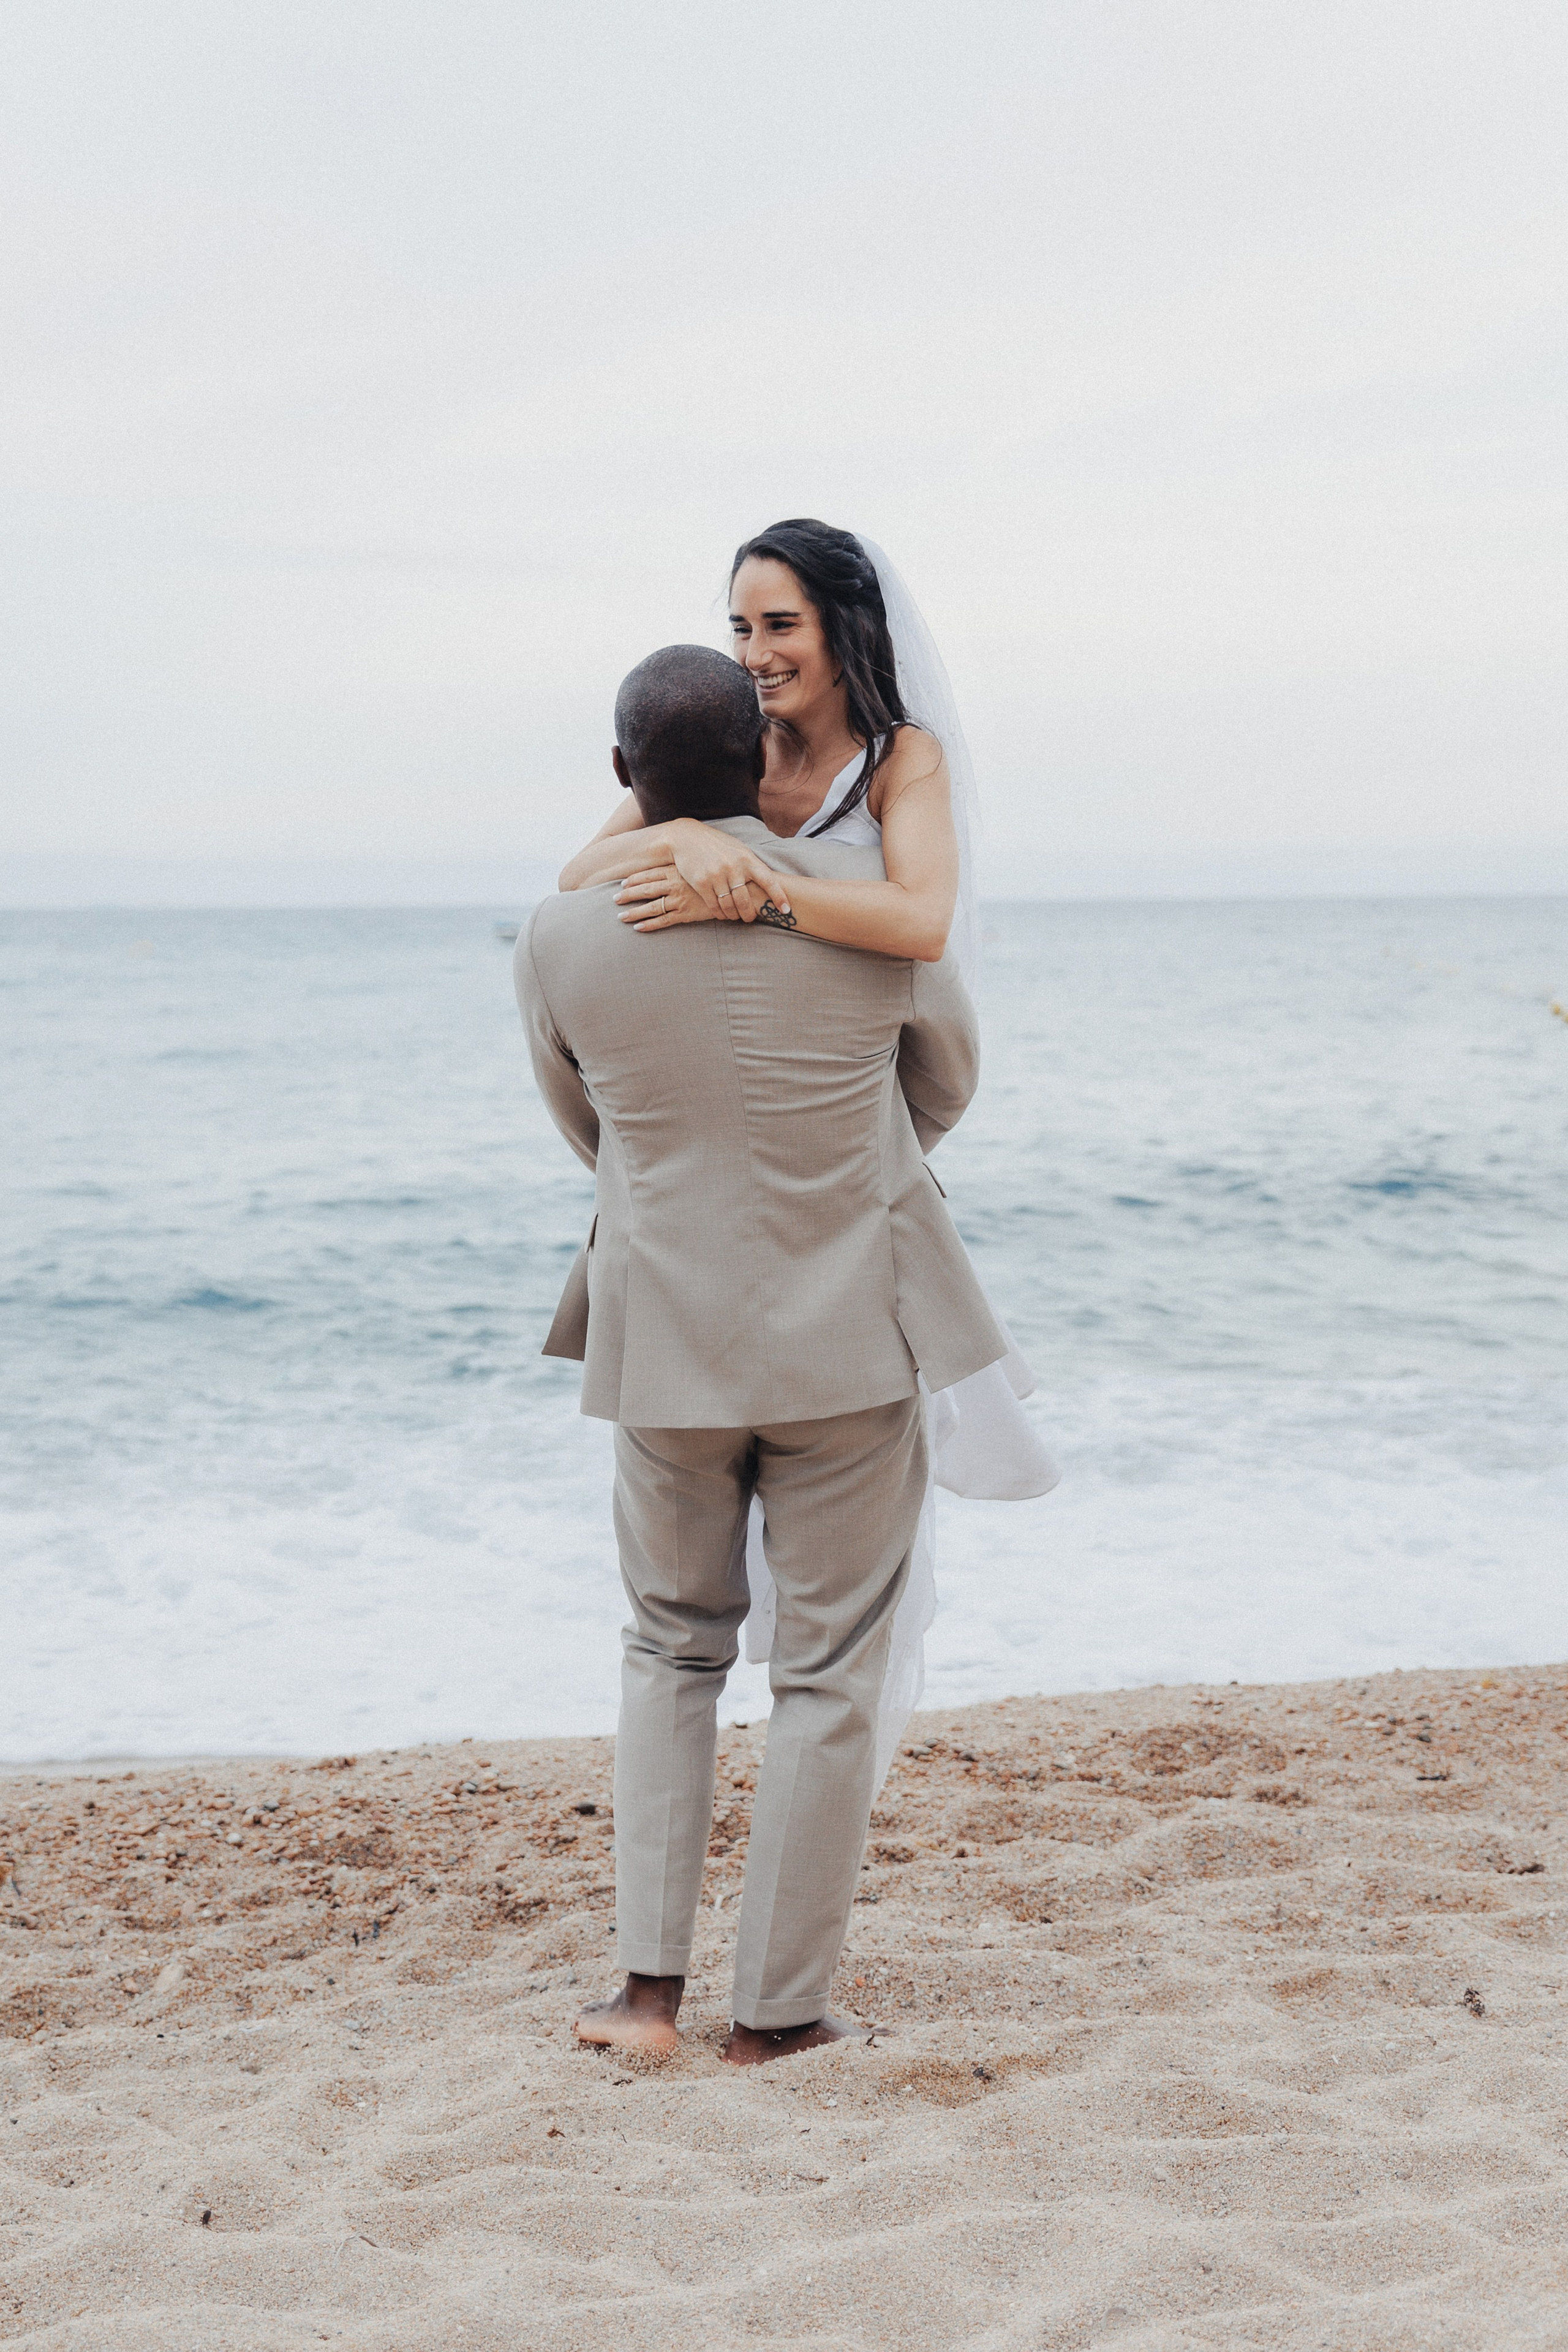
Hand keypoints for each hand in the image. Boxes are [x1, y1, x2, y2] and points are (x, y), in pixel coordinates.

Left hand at [615, 867, 772, 930]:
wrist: (737, 889)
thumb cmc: (720, 876)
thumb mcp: (701, 866)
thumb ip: (687, 866)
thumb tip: (678, 864)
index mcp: (678, 871)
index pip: (650, 874)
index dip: (635, 879)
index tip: (622, 882)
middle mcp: (676, 884)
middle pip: (645, 890)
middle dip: (628, 895)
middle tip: (613, 899)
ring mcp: (680, 900)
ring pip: (651, 907)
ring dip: (633, 912)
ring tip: (620, 916)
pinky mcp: (686, 914)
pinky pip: (663, 921)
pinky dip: (649, 925)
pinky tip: (638, 928)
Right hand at [664, 820, 790, 921]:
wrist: (686, 838)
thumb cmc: (716, 845)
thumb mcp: (737, 849)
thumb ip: (750, 864)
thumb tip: (769, 881)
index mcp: (747, 858)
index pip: (768, 880)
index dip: (779, 897)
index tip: (786, 910)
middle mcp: (734, 867)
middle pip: (746, 901)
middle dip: (749, 914)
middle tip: (749, 918)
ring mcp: (717, 875)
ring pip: (730, 906)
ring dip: (733, 915)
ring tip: (735, 917)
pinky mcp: (702, 883)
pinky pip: (714, 906)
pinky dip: (719, 914)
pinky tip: (722, 914)